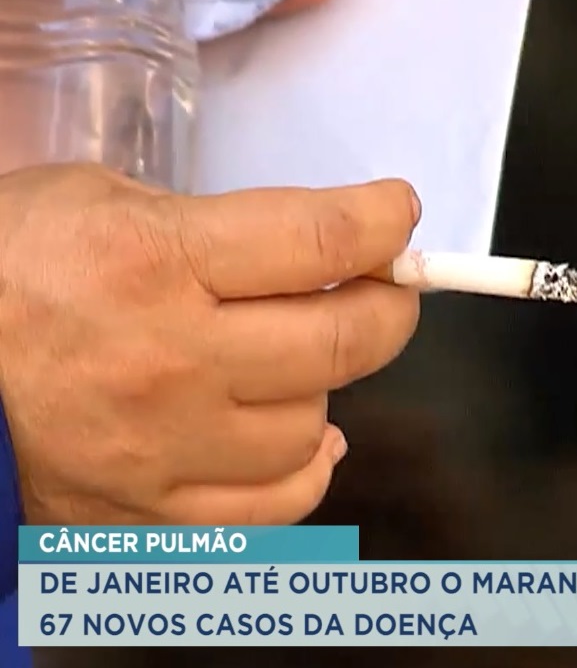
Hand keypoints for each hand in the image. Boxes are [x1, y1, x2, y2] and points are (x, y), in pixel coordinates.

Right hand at [0, 163, 420, 524]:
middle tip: (388, 287)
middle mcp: (170, 363)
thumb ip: (215, 225)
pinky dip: (308, 468)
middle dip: (389, 304)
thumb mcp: (100, 202)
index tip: (395, 214)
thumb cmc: (9, 267)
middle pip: (341, 341)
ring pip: (313, 425)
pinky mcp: (151, 515)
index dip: (380, 222)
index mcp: (154, 262)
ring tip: (295, 359)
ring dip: (325, 384)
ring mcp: (162, 451)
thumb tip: (323, 254)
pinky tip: (304, 437)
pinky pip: (276, 505)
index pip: (317, 242)